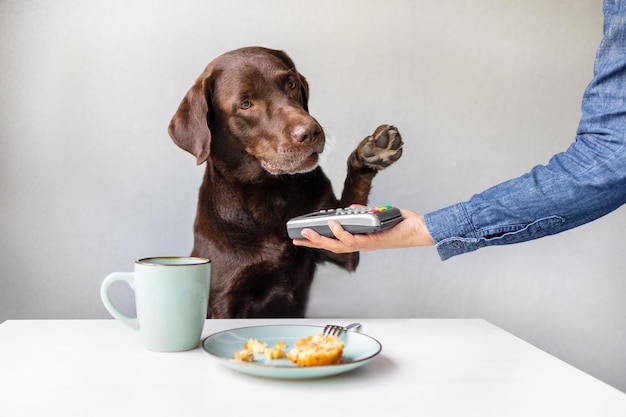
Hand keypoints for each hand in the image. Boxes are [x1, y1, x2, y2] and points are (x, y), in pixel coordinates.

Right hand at [292, 207, 434, 252]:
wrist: (421, 230)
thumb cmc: (402, 223)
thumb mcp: (378, 214)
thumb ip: (363, 213)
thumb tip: (350, 208)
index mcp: (361, 239)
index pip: (335, 241)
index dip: (319, 240)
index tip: (303, 237)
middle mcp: (362, 244)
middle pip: (332, 247)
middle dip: (313, 243)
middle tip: (296, 238)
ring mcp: (366, 244)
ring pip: (338, 246)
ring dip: (321, 240)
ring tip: (307, 232)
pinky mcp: (373, 241)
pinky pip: (353, 239)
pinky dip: (341, 232)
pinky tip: (331, 224)